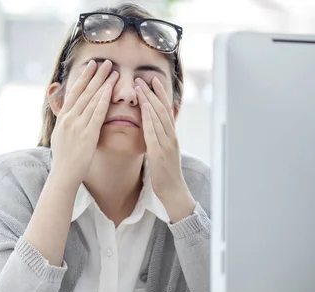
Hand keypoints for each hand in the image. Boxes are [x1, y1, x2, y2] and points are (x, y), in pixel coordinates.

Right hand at [50, 60, 118, 187]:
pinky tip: (110, 90)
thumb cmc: (64, 158)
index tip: (91, 66)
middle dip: (94, 75)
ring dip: (102, 83)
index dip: (83, 78)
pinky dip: (104, 100)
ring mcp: (77, 126)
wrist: (64, 174)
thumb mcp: (60, 135)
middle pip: (83, 92)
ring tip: (112, 71)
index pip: (74, 93)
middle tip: (104, 61)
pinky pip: (97, 114)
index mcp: (63, 118)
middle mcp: (69, 119)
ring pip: (91, 99)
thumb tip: (66, 111)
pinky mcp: (87, 134)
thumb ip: (65, 121)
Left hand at [135, 76, 195, 222]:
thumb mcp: (163, 152)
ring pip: (158, 118)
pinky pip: (154, 133)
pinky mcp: (160, 153)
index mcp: (171, 136)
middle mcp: (171, 137)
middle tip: (143, 77)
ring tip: (140, 87)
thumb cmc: (166, 174)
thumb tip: (152, 127)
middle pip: (162, 110)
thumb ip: (159, 138)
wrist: (174, 192)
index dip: (159, 94)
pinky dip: (149, 120)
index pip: (165, 110)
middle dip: (153, 92)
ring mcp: (166, 144)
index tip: (152, 80)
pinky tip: (143, 110)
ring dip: (149, 101)